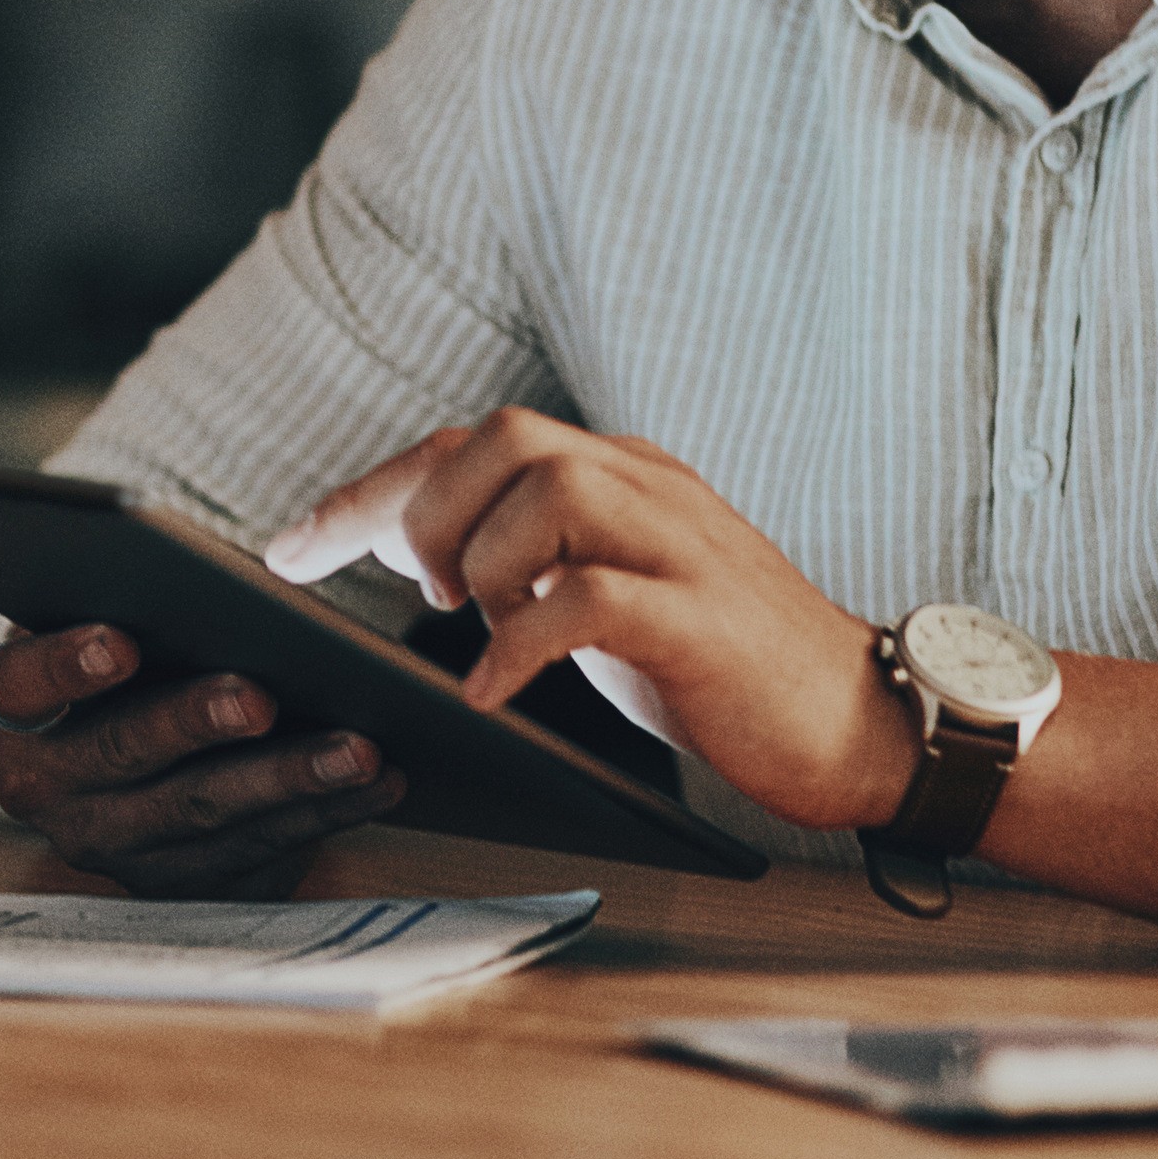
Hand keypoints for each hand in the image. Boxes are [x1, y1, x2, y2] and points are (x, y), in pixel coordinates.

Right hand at [0, 623, 405, 897]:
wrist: (139, 747)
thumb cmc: (138, 652)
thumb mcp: (116, 620)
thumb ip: (139, 606)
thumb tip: (214, 587)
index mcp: (20, 707)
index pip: (22, 684)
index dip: (66, 665)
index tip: (120, 642)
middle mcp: (51, 787)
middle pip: (124, 754)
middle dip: (197, 724)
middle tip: (260, 698)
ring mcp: (114, 843)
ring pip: (202, 812)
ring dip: (287, 778)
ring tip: (358, 745)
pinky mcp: (178, 882)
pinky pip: (256, 851)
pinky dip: (323, 814)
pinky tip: (379, 781)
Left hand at [263, 409, 912, 832]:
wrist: (864, 720)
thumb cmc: (726, 669)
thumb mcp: (614, 595)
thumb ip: (536, 560)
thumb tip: (422, 556)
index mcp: (622, 475)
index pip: (474, 445)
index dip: (372, 491)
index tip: (292, 547)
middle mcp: (647, 487)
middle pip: (501, 438)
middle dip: (428, 512)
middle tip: (424, 597)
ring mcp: (680, 546)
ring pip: (545, 490)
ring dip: (482, 564)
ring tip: (481, 629)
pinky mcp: (700, 617)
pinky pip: (588, 597)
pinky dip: (521, 640)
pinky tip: (496, 689)